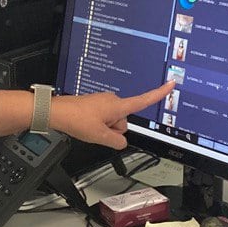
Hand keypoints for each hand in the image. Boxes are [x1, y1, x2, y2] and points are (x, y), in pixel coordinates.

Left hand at [49, 81, 175, 148]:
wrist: (56, 112)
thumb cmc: (76, 119)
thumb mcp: (100, 137)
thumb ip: (117, 141)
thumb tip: (122, 141)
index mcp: (118, 105)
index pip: (144, 100)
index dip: (159, 93)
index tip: (171, 84)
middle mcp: (112, 100)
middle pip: (124, 121)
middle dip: (114, 129)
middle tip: (97, 130)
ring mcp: (103, 102)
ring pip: (113, 121)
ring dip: (104, 128)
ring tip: (89, 127)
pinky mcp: (95, 104)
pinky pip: (103, 118)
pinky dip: (97, 125)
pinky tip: (85, 125)